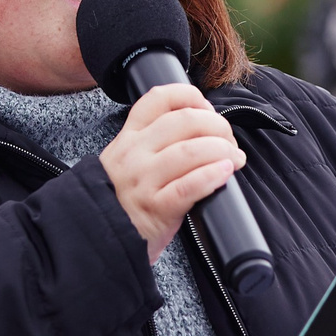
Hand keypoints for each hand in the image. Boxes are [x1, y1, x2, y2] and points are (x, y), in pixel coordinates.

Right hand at [98, 82, 245, 264]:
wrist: (101, 238)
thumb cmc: (124, 199)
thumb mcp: (129, 160)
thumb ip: (156, 142)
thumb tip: (205, 128)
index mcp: (129, 137)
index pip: (158, 98)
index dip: (190, 96)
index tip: (207, 108)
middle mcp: (134, 153)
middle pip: (184, 121)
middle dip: (217, 126)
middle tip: (229, 140)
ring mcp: (143, 181)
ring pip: (190, 151)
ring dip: (222, 150)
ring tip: (234, 158)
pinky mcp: (155, 209)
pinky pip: (189, 186)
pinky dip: (212, 176)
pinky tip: (225, 172)